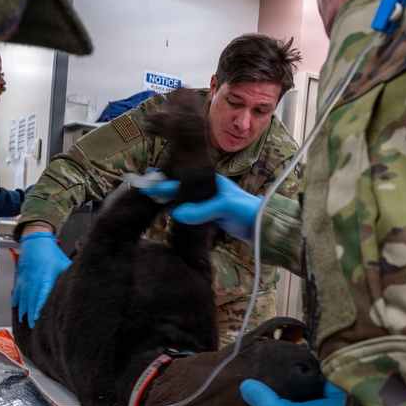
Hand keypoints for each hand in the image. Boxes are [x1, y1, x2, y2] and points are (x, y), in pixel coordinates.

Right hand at [12, 231, 70, 327]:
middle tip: (31, 325)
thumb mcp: (64, 263)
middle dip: (30, 314)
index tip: (37, 320)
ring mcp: (25, 279)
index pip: (41, 298)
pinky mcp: (20, 276)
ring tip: (23, 319)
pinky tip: (16, 306)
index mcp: (45, 279)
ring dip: (22, 309)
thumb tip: (79, 284)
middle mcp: (33, 280)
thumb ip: (69, 276)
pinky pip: (17, 290)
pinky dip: (16, 299)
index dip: (38, 310)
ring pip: (23, 297)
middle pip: (31, 301)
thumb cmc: (51, 252)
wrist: (36, 240)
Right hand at [139, 173, 261, 240]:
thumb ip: (201, 210)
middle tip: (144, 192)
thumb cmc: (244, 210)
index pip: (181, 182)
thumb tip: (176, 213)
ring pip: (183, 200)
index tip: (146, 186)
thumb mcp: (223, 207)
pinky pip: (189, 211)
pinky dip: (179, 212)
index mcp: (209, 181)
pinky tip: (170, 214)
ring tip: (152, 203)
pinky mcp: (209, 214)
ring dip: (170, 201)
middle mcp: (206, 189)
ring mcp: (207, 202)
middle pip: (180, 188)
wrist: (260, 225)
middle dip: (164, 190)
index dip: (163, 184)